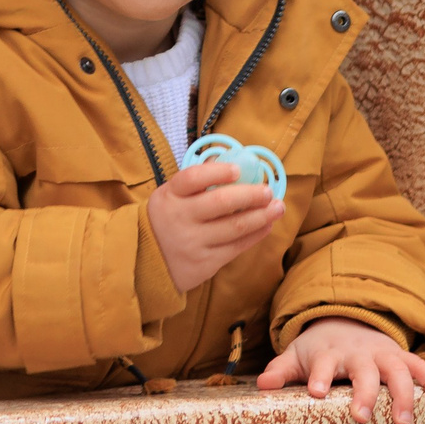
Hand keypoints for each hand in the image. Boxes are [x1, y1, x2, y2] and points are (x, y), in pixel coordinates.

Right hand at [147, 159, 282, 293]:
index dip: (218, 172)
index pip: (193, 178)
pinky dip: (256, 235)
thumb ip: (196, 182)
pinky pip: (236, 247)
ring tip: (278, 207)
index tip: (238, 170)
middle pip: (220, 202)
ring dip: (261, 216)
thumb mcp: (171, 196)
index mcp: (170, 195)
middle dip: (250, 195)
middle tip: (268, 191)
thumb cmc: (167, 220)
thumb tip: (232, 160)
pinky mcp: (205, 263)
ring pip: (235, 227)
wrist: (146, 262)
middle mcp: (180, 218)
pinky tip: (266, 225)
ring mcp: (193, 242)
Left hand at [255, 315, 424, 423]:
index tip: (315, 393)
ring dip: (402, 395)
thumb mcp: (297, 356)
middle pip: (363, 371)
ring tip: (404, 422)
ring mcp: (383, 355)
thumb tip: (262, 385)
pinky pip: (421, 368)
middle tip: (361, 418)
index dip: (319, 377)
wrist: (346, 323)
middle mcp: (358, 354)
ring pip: (396, 371)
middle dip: (363, 393)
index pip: (322, 364)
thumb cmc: (318, 350)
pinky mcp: (402, 359)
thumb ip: (281, 371)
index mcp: (329, 354)